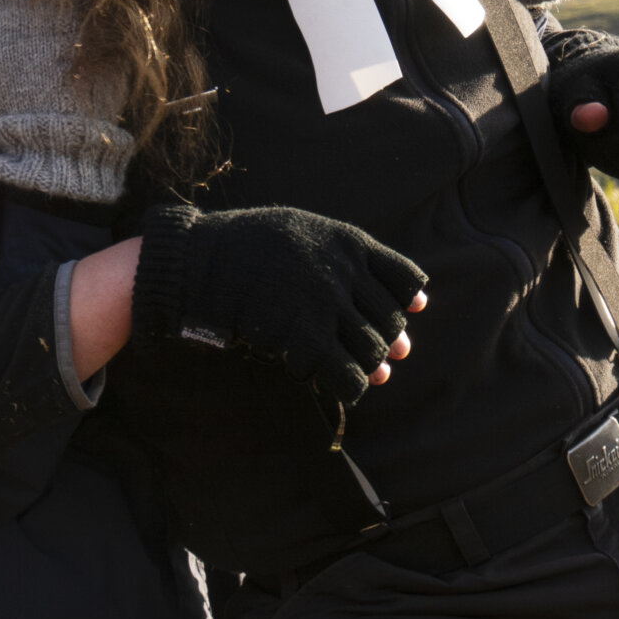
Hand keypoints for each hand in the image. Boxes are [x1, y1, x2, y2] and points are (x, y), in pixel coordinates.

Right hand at [0, 0, 131, 203]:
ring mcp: (82, 15)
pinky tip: (63, 32)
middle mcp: (50, 4)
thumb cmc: (6, 108)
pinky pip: (89, 7)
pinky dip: (73, 12)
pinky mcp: (106, 33)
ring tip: (35, 16)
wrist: (62, 141)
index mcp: (12, 10)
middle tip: (8, 3)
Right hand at [129, 204, 427, 407]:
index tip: (404, 313)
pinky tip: (331, 381)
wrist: (205, 262)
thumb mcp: (307, 231)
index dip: (407, 302)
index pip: (406, 279)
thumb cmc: (254, 245)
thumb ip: (352, 258)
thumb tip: (414, 307)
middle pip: (392, 320)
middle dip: (388, 342)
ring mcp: (326, 305)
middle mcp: (345, 273)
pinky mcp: (305, 337)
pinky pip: (346, 376)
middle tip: (376, 354)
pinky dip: (347, 386)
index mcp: (350, 243)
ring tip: (352, 368)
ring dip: (369, 367)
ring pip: (374, 351)